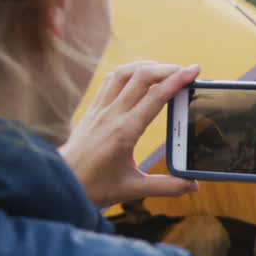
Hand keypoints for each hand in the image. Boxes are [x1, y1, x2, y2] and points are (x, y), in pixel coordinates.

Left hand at [59, 62, 199, 207]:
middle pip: (141, 76)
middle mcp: (111, 115)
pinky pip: (111, 81)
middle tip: (186, 70)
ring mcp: (100, 109)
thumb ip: (166, 186)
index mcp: (125, 132)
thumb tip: (192, 186)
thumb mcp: (133, 188)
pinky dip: (128, 73)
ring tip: (165, 70)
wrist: (61, 183)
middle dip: (166, 68)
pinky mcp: (92, 110)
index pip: (155, 97)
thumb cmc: (94, 187)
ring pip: (123, 73)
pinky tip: (138, 77)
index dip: (177, 80)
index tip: (194, 70)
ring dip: (146, 66)